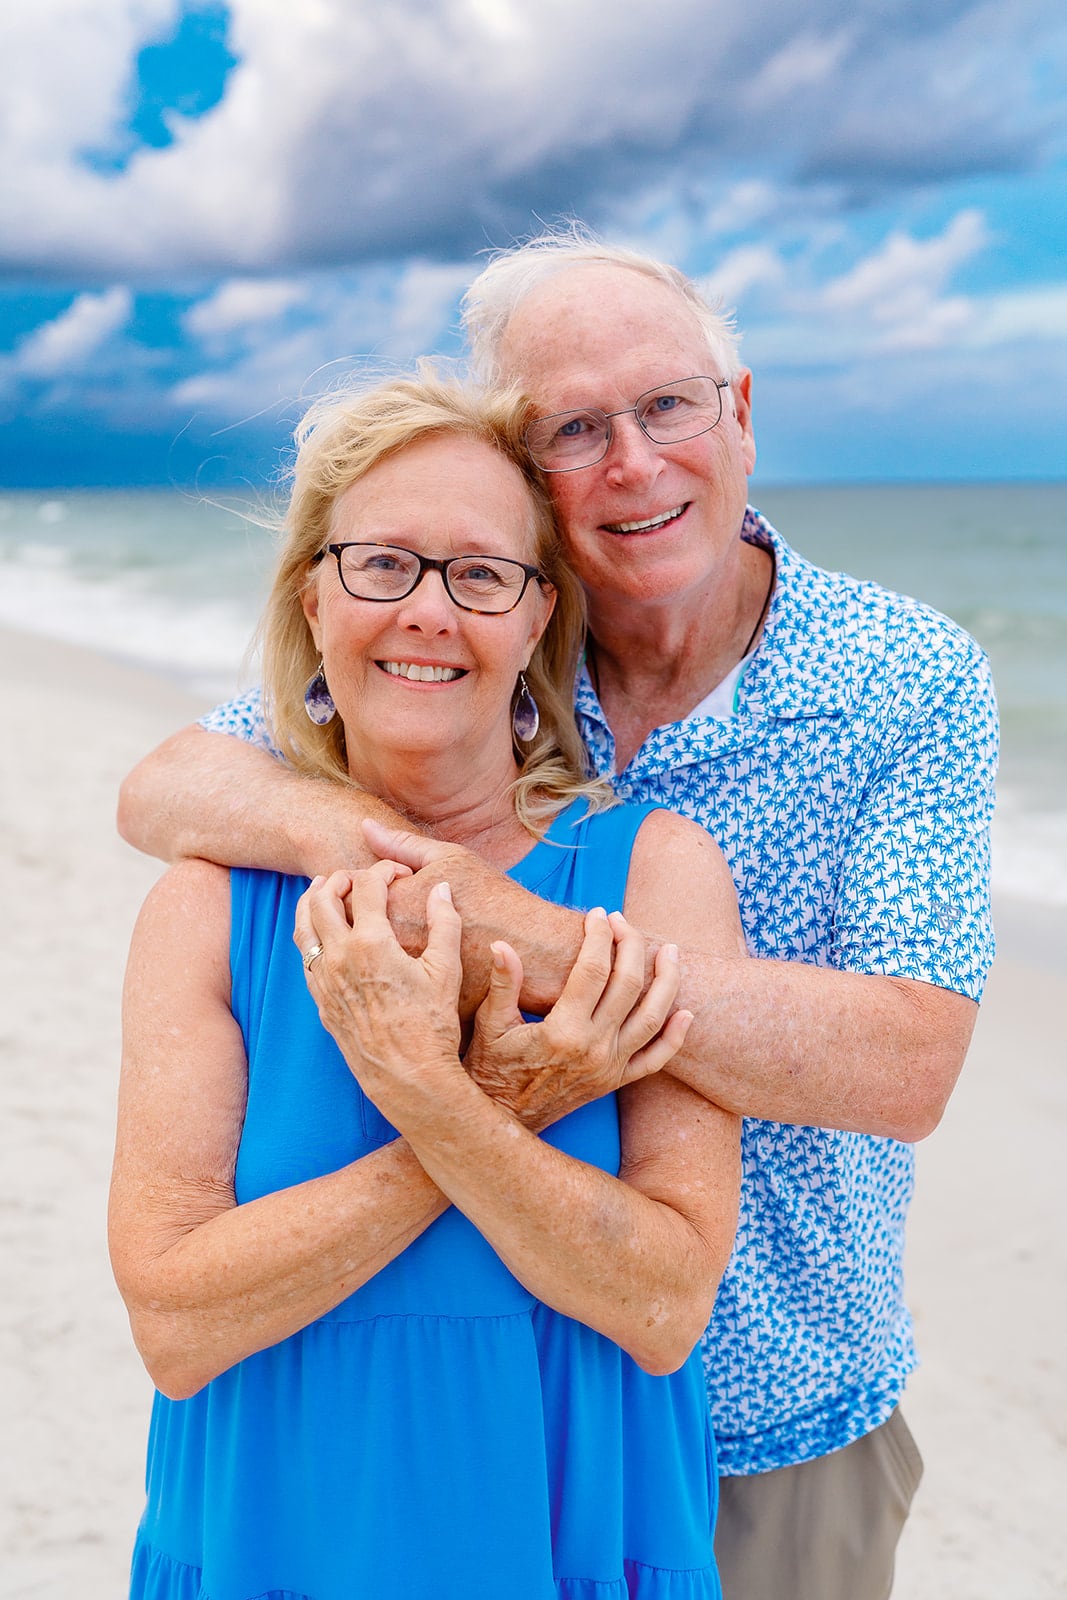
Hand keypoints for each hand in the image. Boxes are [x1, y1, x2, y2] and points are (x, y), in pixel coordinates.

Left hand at [294, 862, 466, 1118]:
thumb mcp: (446, 969)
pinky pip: (304, 956)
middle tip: (357, 876)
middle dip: (340, 878)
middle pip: (323, 897)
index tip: (399, 873)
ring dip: (313, 900)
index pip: (367, 886)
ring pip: (303, 925)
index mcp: (371, 943)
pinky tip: (323, 932)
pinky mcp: (320, 1000)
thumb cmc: (432, 1024)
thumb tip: (441, 888)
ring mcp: (324, 980)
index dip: (384, 871)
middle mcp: (339, 957)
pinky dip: (310, 933)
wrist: (408, 1075)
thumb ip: (445, 922)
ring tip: (326, 888)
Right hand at [463, 907, 692, 1131]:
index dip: (599, 936)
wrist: (502, 1122)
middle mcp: (594, 1049)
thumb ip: (502, 984)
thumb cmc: (489, 1069)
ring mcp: (610, 1067)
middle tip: (622, 920)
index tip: (596, 915)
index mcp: (564, 1031)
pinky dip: (675, 1037)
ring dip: (666, 980)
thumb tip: (501, 945)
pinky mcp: (615, 1082)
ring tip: (669, 950)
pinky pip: (656, 1060)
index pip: (593, 970)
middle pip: (629, 985)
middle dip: (630, 945)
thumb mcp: (489, 1025)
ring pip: (653, 1018)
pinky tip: (687, 1013)